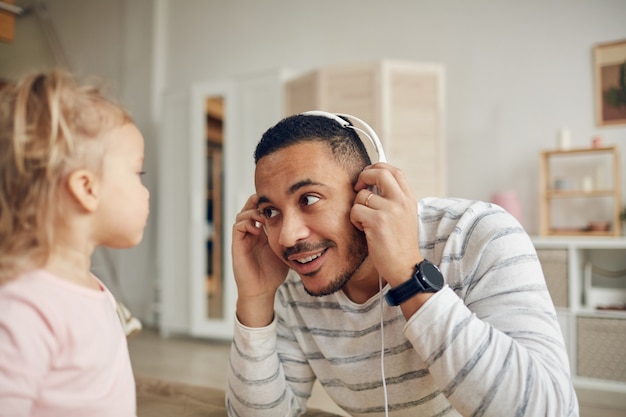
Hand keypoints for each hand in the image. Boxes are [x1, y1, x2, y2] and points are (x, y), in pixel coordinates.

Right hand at [232, 194, 288, 326]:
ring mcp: (243, 238)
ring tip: (264, 216)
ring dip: (252, 211)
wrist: (262, 289)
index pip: (261, 209)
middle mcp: (251, 232)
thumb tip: (309, 228)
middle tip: (270, 203)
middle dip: (259, 202)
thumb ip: (291, 239)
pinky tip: (258, 228)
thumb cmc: (274, 272)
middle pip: (250, 207)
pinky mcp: (237, 245)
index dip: (268, 203)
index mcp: (262, 231)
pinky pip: (238, 227)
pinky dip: (246, 223)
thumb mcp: (286, 250)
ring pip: (242, 214)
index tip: (280, 201)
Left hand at [350, 163, 421, 286]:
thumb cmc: (400, 244)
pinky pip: (355, 211)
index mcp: (409, 198)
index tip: (367, 176)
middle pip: (379, 172)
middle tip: (358, 188)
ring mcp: (390, 211)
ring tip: (364, 221)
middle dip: (363, 176)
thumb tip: (370, 183)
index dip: (377, 168)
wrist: (405, 267)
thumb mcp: (404, 216)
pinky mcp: (378, 222)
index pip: (394, 171)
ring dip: (357, 207)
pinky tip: (364, 230)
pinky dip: (355, 220)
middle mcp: (401, 201)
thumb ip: (393, 199)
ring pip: (362, 195)